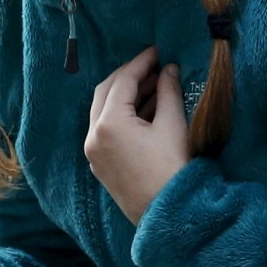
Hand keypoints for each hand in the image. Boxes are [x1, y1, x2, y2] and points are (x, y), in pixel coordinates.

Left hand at [84, 49, 189, 226]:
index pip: (122, 81)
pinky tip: (146, 110)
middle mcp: (93, 136)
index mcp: (108, 123)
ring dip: (126, 96)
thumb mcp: (172, 125)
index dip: (142, 63)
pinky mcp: (101, 165)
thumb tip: (168, 70)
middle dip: (129, 76)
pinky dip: (123, 115)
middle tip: (154, 66)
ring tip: (155, 86)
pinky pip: (106, 130)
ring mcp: (94, 153)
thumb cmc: (173, 169)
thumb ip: (168, 92)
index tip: (158, 51)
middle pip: (105, 92)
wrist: (169, 214)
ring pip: (104, 111)